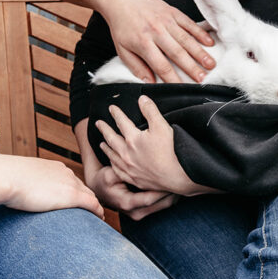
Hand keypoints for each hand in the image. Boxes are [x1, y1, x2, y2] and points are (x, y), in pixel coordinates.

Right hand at [0, 155, 103, 217]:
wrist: (6, 176)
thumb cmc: (6, 179)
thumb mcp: (19, 179)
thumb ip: (24, 185)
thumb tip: (15, 194)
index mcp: (54, 168)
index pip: (71, 181)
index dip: (76, 192)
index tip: (77, 204)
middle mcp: (65, 173)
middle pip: (83, 187)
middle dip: (88, 199)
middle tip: (91, 213)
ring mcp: (70, 183)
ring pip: (89, 195)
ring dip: (94, 206)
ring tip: (96, 219)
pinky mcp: (72, 195)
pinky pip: (92, 204)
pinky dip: (98, 211)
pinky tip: (100, 219)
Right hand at [74, 118, 177, 220]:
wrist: (100, 189)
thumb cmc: (105, 180)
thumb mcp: (109, 174)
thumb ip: (121, 170)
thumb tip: (134, 164)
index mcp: (127, 203)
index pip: (151, 197)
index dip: (163, 187)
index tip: (173, 175)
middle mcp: (136, 212)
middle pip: (163, 204)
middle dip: (174, 191)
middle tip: (184, 177)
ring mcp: (141, 213)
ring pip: (166, 205)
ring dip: (175, 193)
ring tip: (183, 179)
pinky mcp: (146, 211)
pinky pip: (163, 204)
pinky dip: (170, 195)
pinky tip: (176, 184)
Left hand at [96, 95, 214, 195]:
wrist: (178, 176)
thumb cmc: (171, 151)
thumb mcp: (162, 126)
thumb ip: (150, 111)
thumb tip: (142, 99)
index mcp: (133, 139)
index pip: (121, 122)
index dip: (116, 113)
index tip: (111, 108)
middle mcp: (127, 154)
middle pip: (112, 139)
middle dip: (104, 129)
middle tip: (98, 123)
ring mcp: (130, 168)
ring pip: (113, 156)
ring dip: (106, 148)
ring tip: (101, 143)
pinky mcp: (134, 179)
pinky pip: (118, 171)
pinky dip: (113, 165)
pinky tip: (113, 163)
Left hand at [97, 0, 214, 82]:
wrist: (120, 0)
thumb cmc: (122, 27)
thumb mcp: (122, 50)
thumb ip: (136, 67)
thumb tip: (150, 83)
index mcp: (143, 43)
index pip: (161, 65)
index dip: (173, 78)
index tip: (182, 89)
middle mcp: (156, 31)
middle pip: (177, 53)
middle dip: (192, 67)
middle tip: (204, 79)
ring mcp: (166, 20)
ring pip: (186, 39)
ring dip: (200, 52)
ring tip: (211, 64)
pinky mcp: (172, 12)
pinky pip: (189, 23)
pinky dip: (200, 33)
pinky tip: (210, 43)